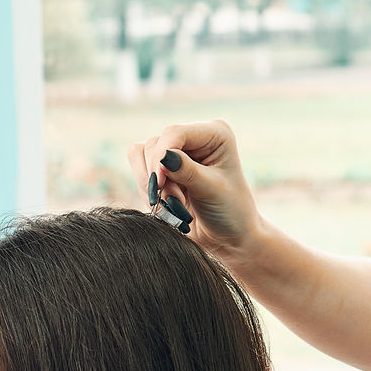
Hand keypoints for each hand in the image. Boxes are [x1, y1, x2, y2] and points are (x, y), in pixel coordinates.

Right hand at [127, 119, 262, 264]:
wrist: (227, 238)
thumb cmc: (230, 213)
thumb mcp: (211, 190)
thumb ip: (187, 172)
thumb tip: (162, 157)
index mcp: (214, 133)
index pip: (174, 132)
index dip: (161, 156)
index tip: (159, 184)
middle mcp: (194, 138)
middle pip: (154, 144)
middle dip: (160, 177)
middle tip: (178, 201)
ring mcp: (178, 153)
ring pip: (142, 157)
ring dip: (154, 186)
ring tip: (176, 204)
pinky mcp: (164, 169)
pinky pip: (140, 171)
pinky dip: (148, 190)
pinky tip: (168, 204)